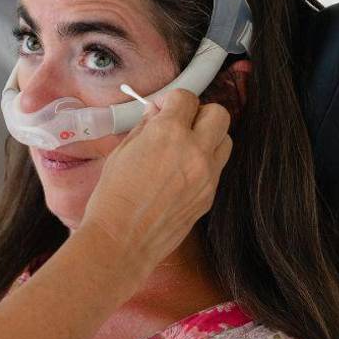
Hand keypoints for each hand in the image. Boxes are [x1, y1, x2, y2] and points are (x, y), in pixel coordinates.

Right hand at [79, 90, 231, 275]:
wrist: (121, 240)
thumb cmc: (113, 198)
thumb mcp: (121, 153)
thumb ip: (144, 129)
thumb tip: (156, 115)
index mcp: (168, 134)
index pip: (187, 98)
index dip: (173, 101)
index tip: (163, 109)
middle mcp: (195, 150)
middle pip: (219, 114)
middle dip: (200, 115)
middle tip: (181, 126)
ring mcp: (207, 175)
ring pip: (225, 141)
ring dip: (209, 139)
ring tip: (185, 151)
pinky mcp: (209, 196)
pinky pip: (217, 169)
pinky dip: (204, 165)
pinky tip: (181, 176)